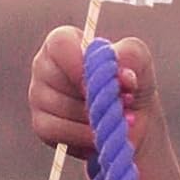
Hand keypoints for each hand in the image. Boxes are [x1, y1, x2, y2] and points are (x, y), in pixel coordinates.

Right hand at [29, 30, 159, 157]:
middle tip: (124, 102)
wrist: (132, 122)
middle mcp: (44, 66)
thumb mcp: (140, 63)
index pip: (60, 44)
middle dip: (96, 96)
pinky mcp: (42, 125)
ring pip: (60, 108)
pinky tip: (102, 135)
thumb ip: (133, 57)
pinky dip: (83, 135)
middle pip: (59, 80)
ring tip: (117, 118)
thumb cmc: (131, 84)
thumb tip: (123, 75)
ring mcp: (38, 96)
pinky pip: (56, 131)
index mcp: (64, 43)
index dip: (82, 64)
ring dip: (94, 117)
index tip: (105, 81)